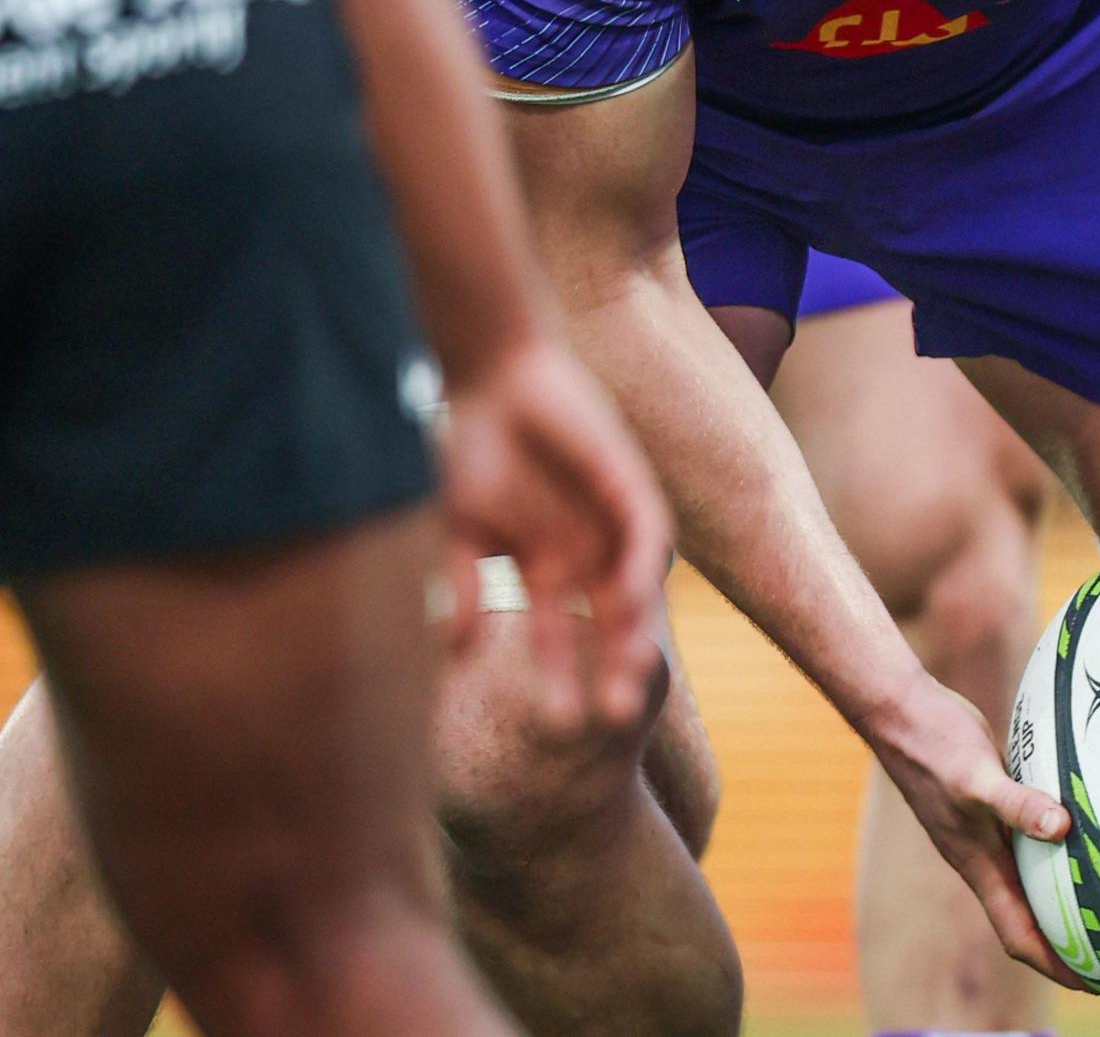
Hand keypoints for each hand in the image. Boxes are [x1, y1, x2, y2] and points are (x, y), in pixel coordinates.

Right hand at [430, 328, 672, 736]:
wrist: (487, 373)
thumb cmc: (466, 446)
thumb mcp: (458, 525)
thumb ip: (458, 583)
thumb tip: (453, 648)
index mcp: (542, 565)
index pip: (556, 638)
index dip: (560, 679)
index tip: (560, 727)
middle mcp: (583, 549)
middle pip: (607, 624)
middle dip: (611, 668)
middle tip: (614, 719)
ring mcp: (609, 518)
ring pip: (633, 586)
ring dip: (635, 626)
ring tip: (632, 669)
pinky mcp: (629, 482)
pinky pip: (646, 533)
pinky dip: (640, 566)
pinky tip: (629, 594)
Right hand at [865, 674, 1087, 988]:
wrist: (901, 712)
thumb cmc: (934, 745)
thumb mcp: (976, 777)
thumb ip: (1015, 804)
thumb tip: (1061, 829)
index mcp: (979, 866)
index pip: (1021, 937)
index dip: (1056, 965)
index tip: (1099, 984)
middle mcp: (984, 859)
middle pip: (1031, 920)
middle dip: (1071, 944)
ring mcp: (986, 833)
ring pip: (1033, 883)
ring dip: (1068, 900)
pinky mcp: (993, 806)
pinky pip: (1033, 841)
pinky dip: (1060, 849)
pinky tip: (1089, 834)